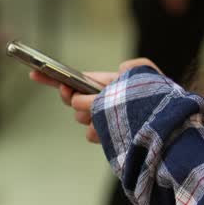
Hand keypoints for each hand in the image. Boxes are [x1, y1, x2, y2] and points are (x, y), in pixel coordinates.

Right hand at [30, 57, 161, 142]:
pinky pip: (92, 135)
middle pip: (73, 99)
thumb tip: (118, 70)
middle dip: (75, 99)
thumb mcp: (150, 76)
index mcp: (107, 84)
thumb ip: (135, 66)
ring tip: (108, 118)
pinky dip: (99, 132)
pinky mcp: (107, 138)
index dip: (55, 76)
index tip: (36, 72)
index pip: (76, 79)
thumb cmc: (160, 102)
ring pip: (81, 118)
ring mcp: (103, 121)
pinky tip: (111, 132)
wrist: (167, 133)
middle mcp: (101, 102)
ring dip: (91, 117)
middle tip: (83, 102)